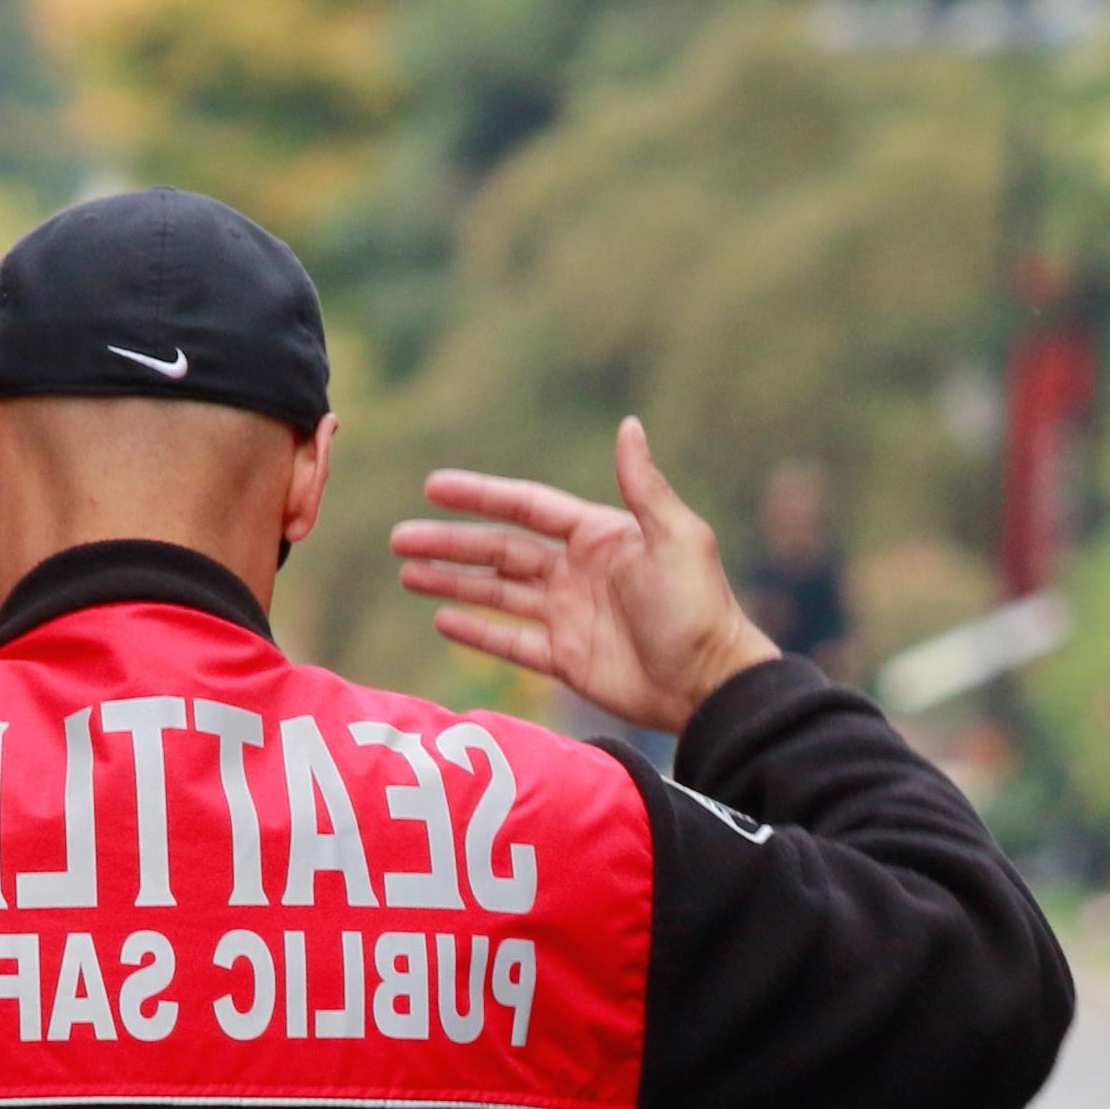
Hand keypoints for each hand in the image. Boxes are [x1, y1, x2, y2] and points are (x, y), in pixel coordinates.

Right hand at [391, 420, 783, 736]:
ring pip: (497, 593)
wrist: (711, 684)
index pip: (527, 508)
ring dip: (453, 582)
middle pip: (500, 550)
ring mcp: (569, 617)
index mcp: (601, 536)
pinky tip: (442, 619)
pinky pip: (511, 642)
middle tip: (399, 538)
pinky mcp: (567, 660)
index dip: (481, 496)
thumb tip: (628, 424)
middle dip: (450, 543)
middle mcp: (579, 572)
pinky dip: (478, 632)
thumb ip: (643, 485)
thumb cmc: (699, 607)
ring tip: (407, 573)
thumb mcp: (676, 537)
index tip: (434, 487)